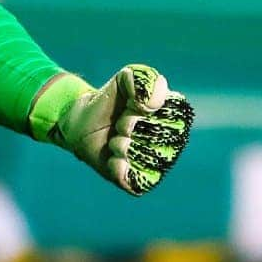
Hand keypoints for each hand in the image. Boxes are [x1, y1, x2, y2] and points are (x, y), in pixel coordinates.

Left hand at [30, 64, 192, 195]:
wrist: (84, 123)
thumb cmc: (110, 101)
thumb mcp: (125, 79)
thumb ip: (142, 79)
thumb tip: (151, 103)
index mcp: (178, 116)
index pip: (164, 114)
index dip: (138, 108)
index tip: (128, 106)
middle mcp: (175, 142)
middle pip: (152, 136)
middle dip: (126, 126)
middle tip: (119, 124)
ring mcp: (160, 164)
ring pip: (141, 156)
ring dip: (120, 145)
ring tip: (116, 140)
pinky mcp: (143, 182)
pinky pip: (134, 179)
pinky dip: (117, 167)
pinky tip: (113, 159)